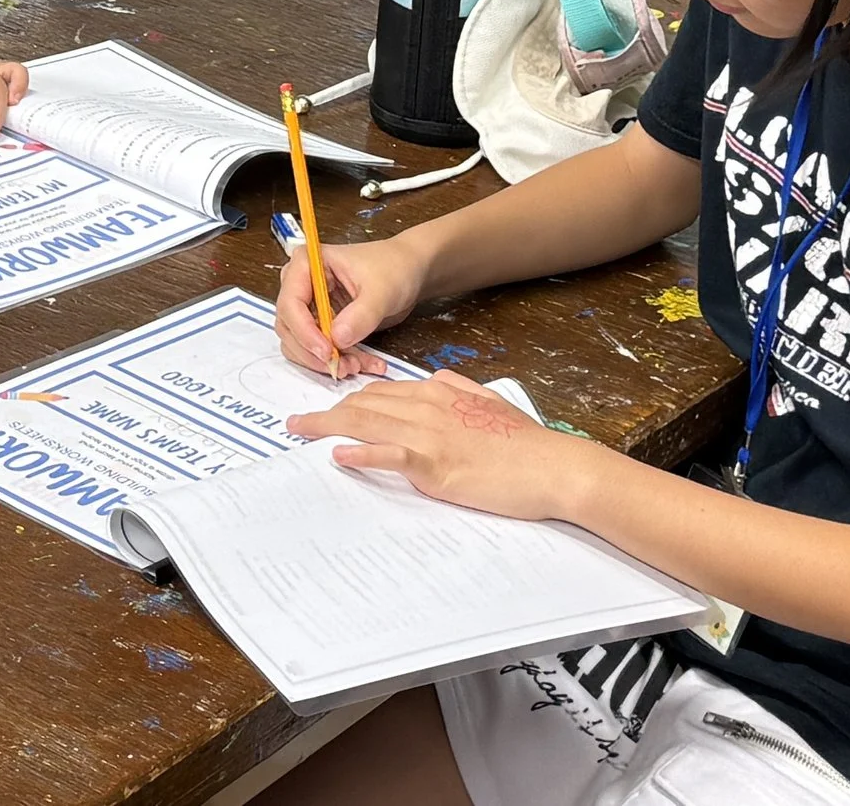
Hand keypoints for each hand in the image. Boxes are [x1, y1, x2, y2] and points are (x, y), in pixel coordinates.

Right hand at [275, 234, 427, 375]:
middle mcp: (300, 284)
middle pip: (290, 327)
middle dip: (315, 351)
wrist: (408, 271)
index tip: (328, 351)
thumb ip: (360, 315)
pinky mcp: (320, 322)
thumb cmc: (393, 268)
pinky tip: (363, 362)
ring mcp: (309, 305)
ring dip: (325, 361)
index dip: (305, 331)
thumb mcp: (381, 291)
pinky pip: (318, 349)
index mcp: (306, 263)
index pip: (291, 303)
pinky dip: (337, 361)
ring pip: (300, 343)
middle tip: (344, 365)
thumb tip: (337, 338)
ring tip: (358, 365)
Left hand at [285, 372, 598, 521]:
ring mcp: (429, 435)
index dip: (350, 401)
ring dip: (328, 428)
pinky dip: (360, 454)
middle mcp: (427, 407)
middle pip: (364, 405)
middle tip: (297, 423)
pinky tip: (338, 456)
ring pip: (367, 425)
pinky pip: (388, 455)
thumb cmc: (525, 442)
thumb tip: (436, 383)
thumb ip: (458, 389)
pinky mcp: (435, 465)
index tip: (330, 411)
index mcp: (438, 392)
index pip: (382, 392)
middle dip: (327, 413)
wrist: (552, 466)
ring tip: (300, 433)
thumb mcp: (487, 401)